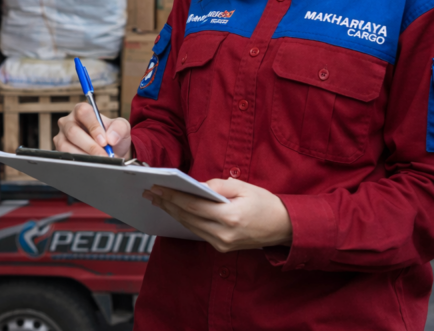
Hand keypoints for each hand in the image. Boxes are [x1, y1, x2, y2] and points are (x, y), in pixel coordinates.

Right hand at [54, 102, 132, 157]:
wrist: (110, 151)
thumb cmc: (112, 136)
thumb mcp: (121, 128)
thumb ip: (119, 128)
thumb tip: (110, 137)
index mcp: (82, 111)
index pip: (83, 113)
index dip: (93, 127)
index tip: (104, 141)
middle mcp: (68, 121)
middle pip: (73, 131)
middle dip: (90, 146)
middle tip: (104, 156)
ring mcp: (62, 136)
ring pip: (66, 146)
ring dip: (85, 156)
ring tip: (100, 161)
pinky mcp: (59, 149)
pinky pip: (65, 156)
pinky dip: (80, 162)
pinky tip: (91, 164)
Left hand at [142, 178, 292, 251]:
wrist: (284, 228)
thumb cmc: (265, 204)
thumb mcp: (244, 187)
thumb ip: (218, 185)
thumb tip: (196, 186)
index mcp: (229, 217)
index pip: (192, 206)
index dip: (172, 196)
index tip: (157, 187)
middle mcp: (223, 234)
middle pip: (187, 217)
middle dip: (167, 203)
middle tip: (149, 192)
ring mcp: (221, 244)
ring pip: (189, 226)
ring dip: (172, 212)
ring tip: (157, 200)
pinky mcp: (221, 248)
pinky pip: (197, 232)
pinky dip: (184, 220)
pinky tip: (175, 210)